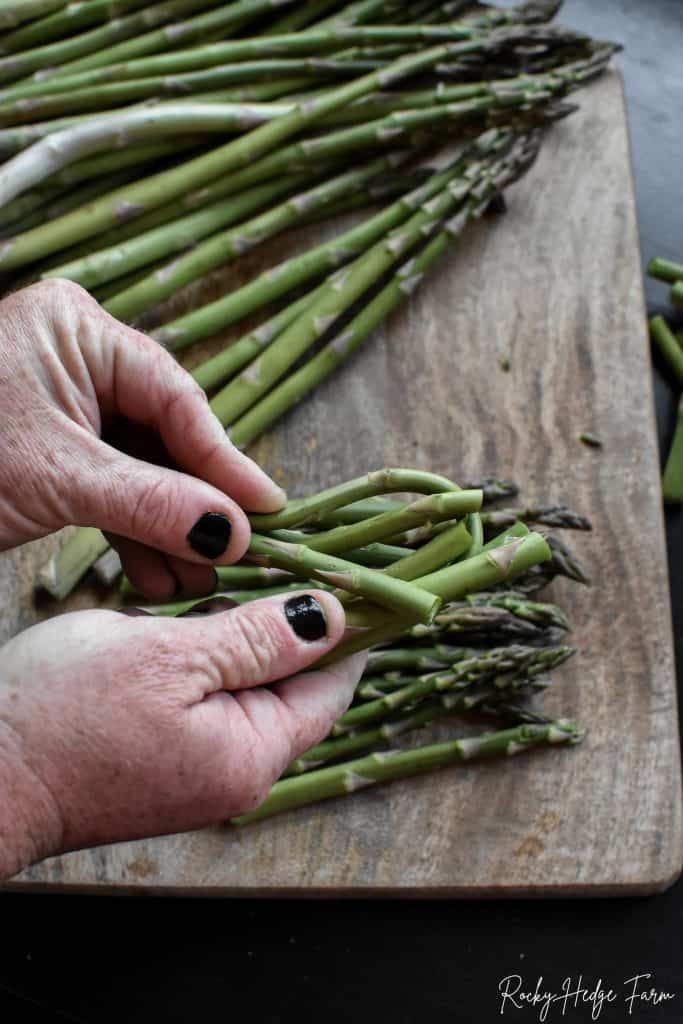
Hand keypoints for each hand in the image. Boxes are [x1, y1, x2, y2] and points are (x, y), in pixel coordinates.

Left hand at [0, 279, 285, 598]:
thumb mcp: (61, 478)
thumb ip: (156, 502)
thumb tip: (234, 531)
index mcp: (80, 329)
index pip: (177, 399)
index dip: (226, 461)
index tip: (268, 509)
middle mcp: (78, 355)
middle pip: (165, 435)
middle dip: (196, 504)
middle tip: (237, 554)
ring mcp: (64, 400)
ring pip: (141, 467)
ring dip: (168, 527)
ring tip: (197, 580)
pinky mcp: (51, 445)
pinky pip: (109, 485)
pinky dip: (131, 531)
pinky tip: (155, 575)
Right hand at [0, 590, 365, 878]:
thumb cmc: (63, 715)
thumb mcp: (169, 657)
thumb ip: (257, 639)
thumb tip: (332, 616)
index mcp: (251, 754)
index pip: (332, 686)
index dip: (350, 629)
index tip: (355, 576)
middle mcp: (235, 772)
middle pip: (292, 686)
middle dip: (286, 626)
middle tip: (279, 561)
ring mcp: (198, 770)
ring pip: (246, 687)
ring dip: (240, 638)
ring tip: (226, 587)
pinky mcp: (165, 759)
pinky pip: (207, 699)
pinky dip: (204, 659)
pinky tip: (182, 627)